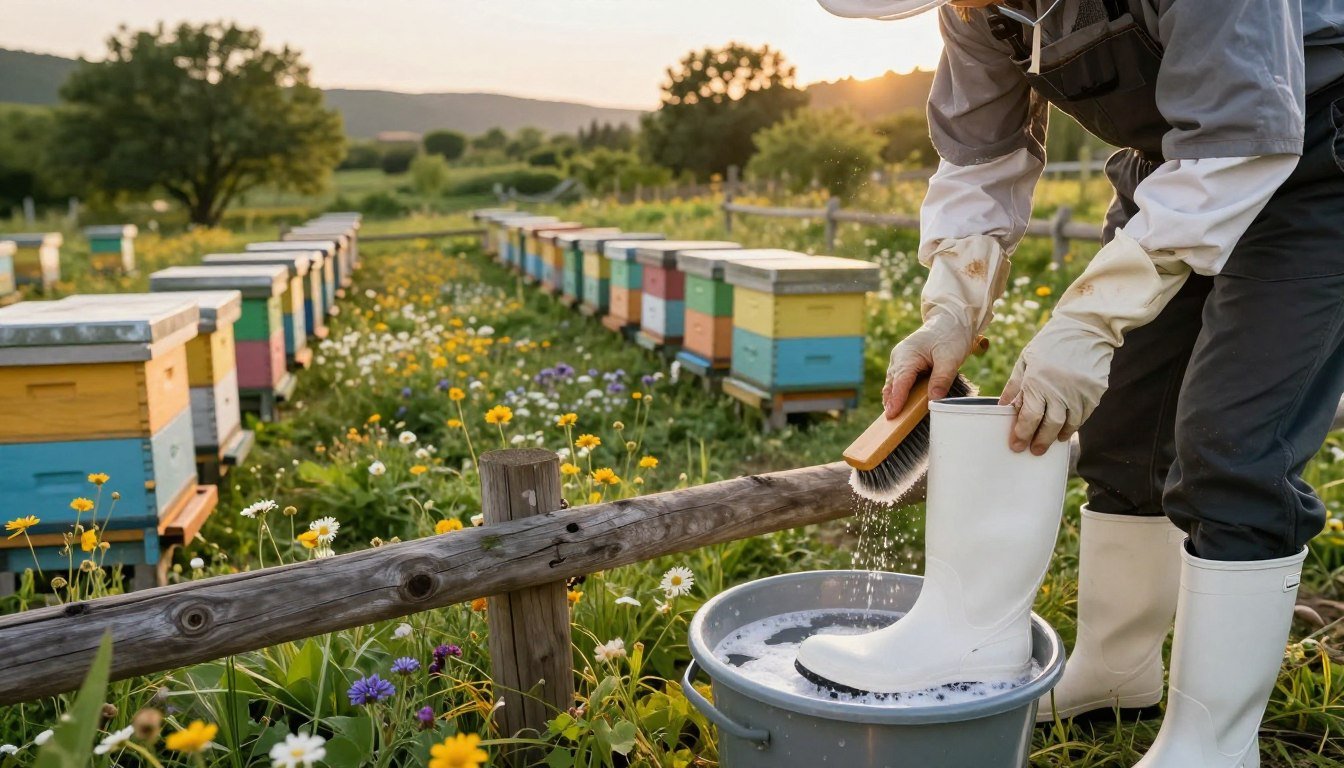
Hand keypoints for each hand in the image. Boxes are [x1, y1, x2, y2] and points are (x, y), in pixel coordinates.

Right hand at [883, 314, 974, 417]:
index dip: (896, 399)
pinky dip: (898, 392)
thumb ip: (942, 379)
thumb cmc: (951, 335)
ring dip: (893, 398)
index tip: (892, 414)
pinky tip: (900, 404)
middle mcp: (899, 357)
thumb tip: (934, 400)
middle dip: (891, 402)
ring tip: (894, 416)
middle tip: (891, 422)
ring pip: (893, 383)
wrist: (951, 319)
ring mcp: (900, 360)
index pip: (900, 381)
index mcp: (908, 354)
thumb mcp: (951, 358)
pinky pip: (899, 380)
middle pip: (892, 384)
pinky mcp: (905, 363)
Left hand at [998, 317, 1112, 454]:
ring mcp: (1080, 392)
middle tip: (1033, 451)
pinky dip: (1074, 425)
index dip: (1022, 434)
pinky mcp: (1095, 392)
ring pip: (1069, 424)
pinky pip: (1084, 416)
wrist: (1086, 328)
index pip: (1029, 416)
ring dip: (1058, 436)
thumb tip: (1003, 408)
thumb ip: (1014, 386)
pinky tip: (1066, 429)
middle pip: (1049, 426)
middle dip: (1040, 441)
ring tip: (1050, 442)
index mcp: (1038, 380)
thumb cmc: (1050, 343)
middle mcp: (1059, 389)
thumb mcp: (1026, 360)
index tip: (1016, 445)